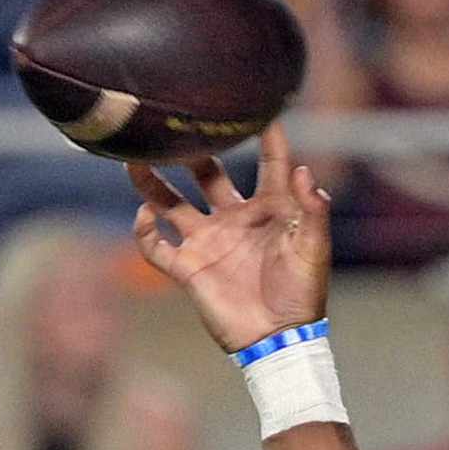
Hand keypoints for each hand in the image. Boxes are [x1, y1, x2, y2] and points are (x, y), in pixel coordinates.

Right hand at [130, 124, 331, 354]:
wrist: (278, 340)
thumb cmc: (302, 296)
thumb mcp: (313, 249)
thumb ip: (312, 209)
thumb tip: (302, 169)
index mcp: (271, 210)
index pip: (268, 163)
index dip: (267, 137)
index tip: (260, 109)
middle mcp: (235, 219)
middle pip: (208, 175)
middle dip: (194, 152)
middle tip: (179, 128)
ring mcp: (209, 242)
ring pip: (172, 203)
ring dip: (152, 183)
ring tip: (134, 158)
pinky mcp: (189, 269)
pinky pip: (157, 246)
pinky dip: (144, 231)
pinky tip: (144, 215)